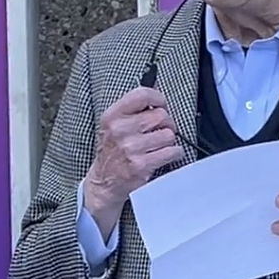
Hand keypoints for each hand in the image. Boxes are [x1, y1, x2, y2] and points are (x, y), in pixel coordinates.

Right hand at [83, 88, 184, 237]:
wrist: (103, 183)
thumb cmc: (113, 152)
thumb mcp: (113, 126)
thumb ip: (133, 110)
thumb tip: (157, 95)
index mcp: (112, 116)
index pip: (142, 95)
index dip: (158, 98)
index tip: (161, 105)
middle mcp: (119, 130)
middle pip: (161, 115)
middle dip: (166, 123)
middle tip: (161, 131)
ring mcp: (130, 148)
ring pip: (168, 134)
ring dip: (169, 141)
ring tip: (159, 146)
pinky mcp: (142, 165)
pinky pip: (172, 152)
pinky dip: (175, 153)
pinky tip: (166, 156)